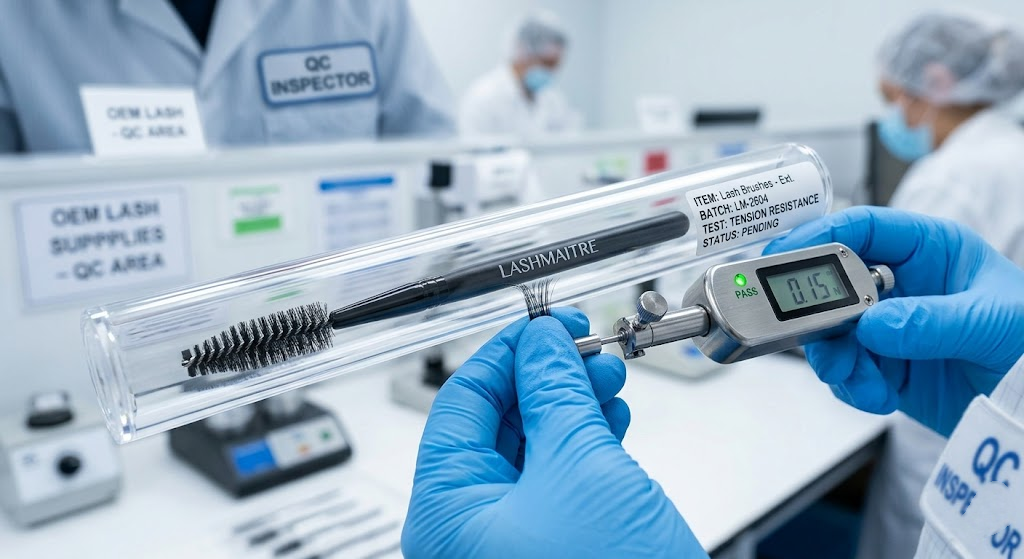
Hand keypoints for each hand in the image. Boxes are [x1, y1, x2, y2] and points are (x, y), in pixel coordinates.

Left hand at [401, 308, 704, 557]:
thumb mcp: (581, 471)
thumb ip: (555, 395)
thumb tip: (541, 345)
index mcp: (446, 512)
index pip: (460, 403)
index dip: (506, 353)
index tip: (543, 325)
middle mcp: (469, 530)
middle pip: (495, 423)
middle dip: (544, 378)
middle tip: (582, 346)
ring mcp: (509, 543)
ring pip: (531, 449)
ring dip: (569, 405)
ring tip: (606, 377)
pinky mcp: (550, 548)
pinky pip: (556, 481)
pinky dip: (584, 443)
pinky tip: (610, 419)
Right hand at [766, 207, 1023, 435]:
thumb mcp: (991, 321)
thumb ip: (931, 321)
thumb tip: (874, 325)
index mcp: (929, 251)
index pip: (864, 229)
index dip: (821, 235)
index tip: (787, 252)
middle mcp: (902, 287)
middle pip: (834, 285)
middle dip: (818, 312)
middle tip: (812, 333)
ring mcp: (891, 330)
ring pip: (833, 335)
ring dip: (835, 359)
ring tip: (857, 378)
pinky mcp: (887, 370)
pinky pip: (847, 374)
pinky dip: (852, 387)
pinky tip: (879, 396)